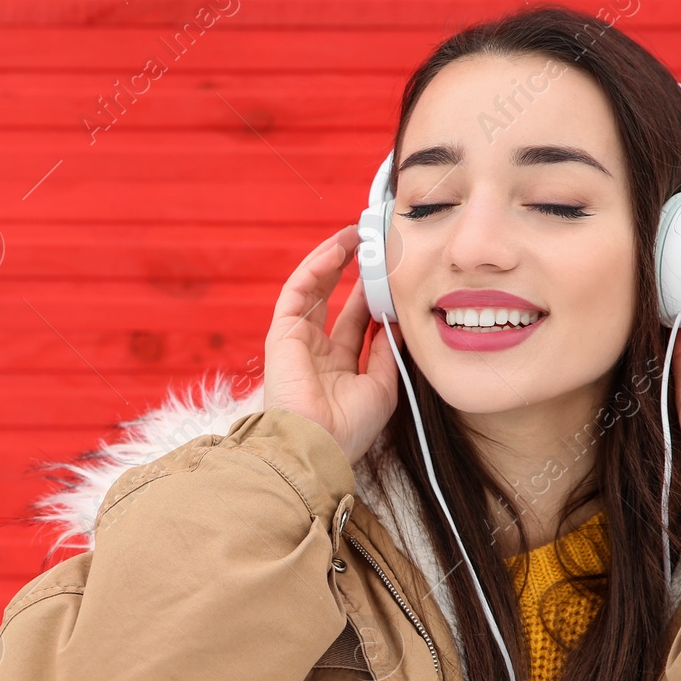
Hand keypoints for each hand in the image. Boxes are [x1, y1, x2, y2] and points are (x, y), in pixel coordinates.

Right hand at [263, 224, 402, 465]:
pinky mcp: (282, 333)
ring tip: (356, 235)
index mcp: (338, 367)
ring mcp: (297, 341)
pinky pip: (298, 291)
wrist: (318, 445)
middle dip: (353, 270)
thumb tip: (398, 319)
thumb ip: (388, 351)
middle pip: (333, 300)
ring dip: (333, 260)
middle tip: (373, 243)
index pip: (354, 321)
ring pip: (314, 289)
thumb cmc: (349, 427)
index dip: (370, 294)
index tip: (389, 272)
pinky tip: (337, 249)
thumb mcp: (382, 385)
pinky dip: (316, 267)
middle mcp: (316, 351)